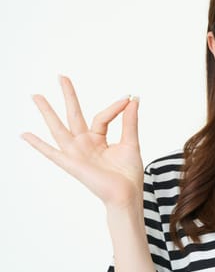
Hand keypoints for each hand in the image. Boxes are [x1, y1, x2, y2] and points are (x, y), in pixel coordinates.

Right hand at [21, 76, 143, 208]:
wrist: (127, 195)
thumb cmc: (129, 174)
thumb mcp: (131, 142)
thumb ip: (129, 121)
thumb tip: (133, 99)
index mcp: (99, 139)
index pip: (102, 116)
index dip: (115, 107)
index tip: (128, 98)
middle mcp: (85, 144)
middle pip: (73, 115)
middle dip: (68, 96)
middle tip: (61, 76)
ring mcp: (76, 153)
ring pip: (59, 128)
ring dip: (47, 112)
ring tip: (36, 96)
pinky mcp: (71, 164)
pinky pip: (51, 153)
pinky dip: (38, 144)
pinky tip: (24, 134)